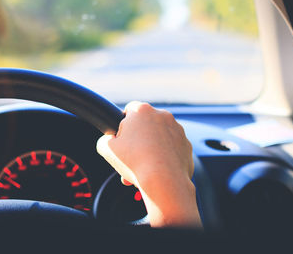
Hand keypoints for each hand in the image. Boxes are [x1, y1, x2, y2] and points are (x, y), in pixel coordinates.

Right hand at [97, 101, 201, 227]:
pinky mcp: (187, 144)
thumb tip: (109, 141)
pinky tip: (158, 170)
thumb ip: (105, 140)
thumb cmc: (135, 162)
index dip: (123, 126)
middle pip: (146, 126)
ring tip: (143, 170)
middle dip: (138, 142)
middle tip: (131, 160)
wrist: (164, 181)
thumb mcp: (107, 149)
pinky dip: (166, 157)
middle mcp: (163, 115)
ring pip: (160, 138)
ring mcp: (177, 129)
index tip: (122, 140)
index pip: (130, 110)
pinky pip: (172, 149)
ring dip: (151, 150)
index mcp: (142, 111)